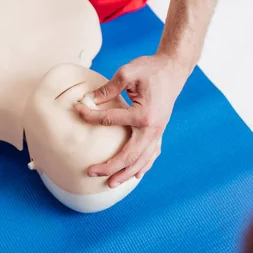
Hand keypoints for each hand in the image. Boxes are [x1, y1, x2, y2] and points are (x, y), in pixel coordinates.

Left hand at [74, 54, 189, 187]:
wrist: (174, 69)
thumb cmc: (150, 69)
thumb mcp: (128, 72)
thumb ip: (108, 88)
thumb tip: (89, 100)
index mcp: (142, 114)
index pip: (109, 120)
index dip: (90, 116)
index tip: (78, 110)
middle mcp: (152, 128)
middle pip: (128, 155)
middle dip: (109, 167)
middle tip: (90, 172)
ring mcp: (157, 132)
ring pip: (141, 160)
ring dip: (126, 174)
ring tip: (110, 184)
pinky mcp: (160, 131)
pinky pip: (152, 154)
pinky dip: (144, 166)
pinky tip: (136, 176)